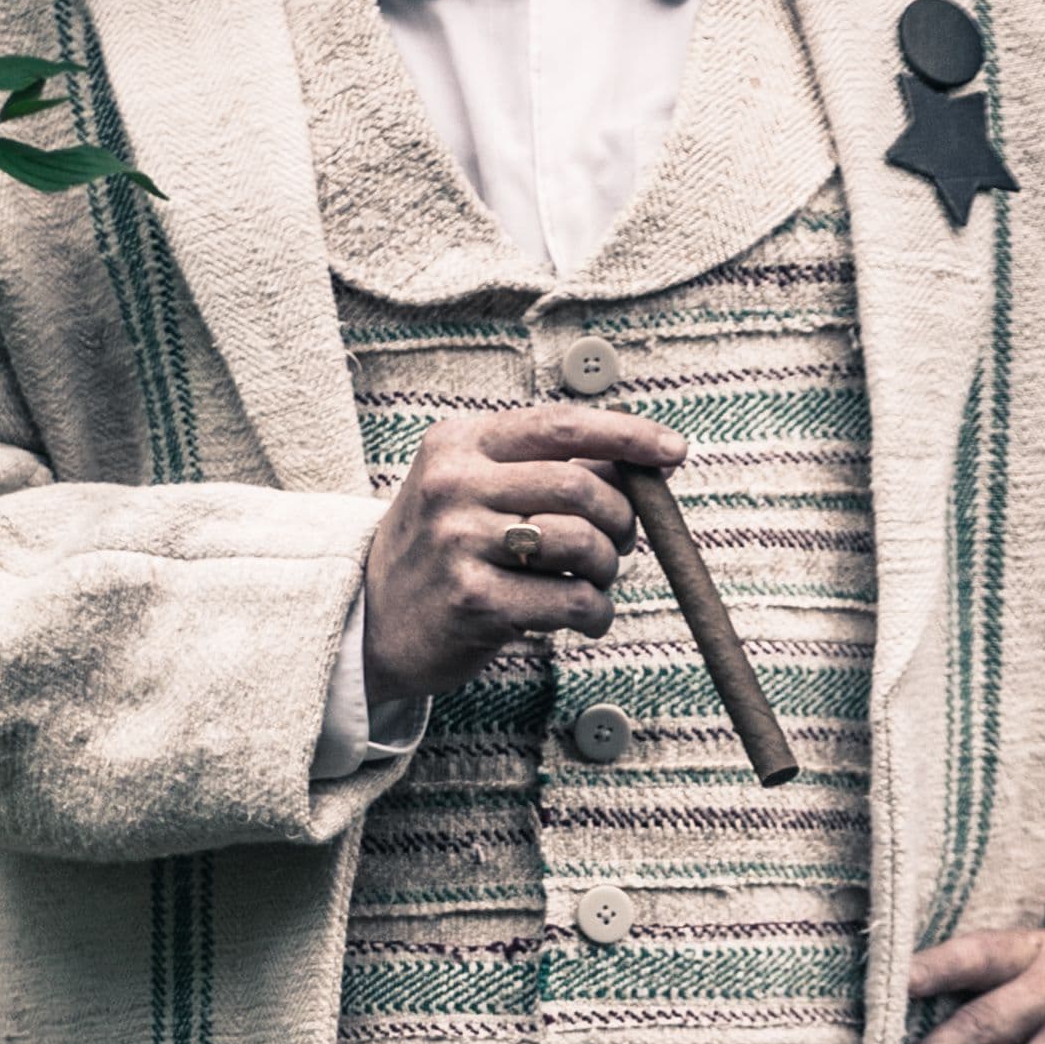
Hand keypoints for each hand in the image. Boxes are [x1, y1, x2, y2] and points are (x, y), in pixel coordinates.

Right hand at [359, 400, 685, 713]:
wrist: (371, 618)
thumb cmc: (442, 550)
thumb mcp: (477, 490)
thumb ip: (548, 471)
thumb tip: (645, 463)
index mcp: (459, 443)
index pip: (561, 425)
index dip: (628, 435)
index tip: (674, 450)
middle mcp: (454, 484)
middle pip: (580, 486)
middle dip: (621, 518)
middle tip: (621, 542)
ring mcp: (459, 542)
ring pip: (581, 543)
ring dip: (608, 568)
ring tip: (594, 581)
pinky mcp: (472, 600)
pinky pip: (570, 599)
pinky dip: (596, 611)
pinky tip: (587, 616)